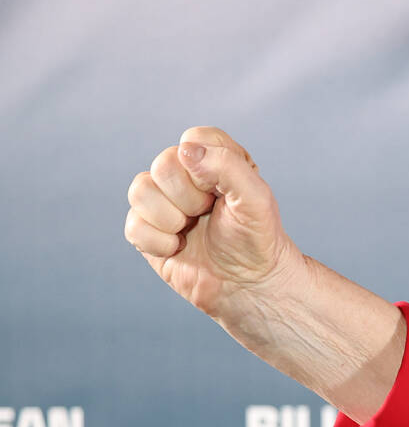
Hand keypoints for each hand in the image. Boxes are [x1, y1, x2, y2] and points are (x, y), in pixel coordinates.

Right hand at [124, 127, 306, 324]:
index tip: (223, 192)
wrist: (249, 287)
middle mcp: (185, 176)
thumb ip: (227, 166)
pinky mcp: (147, 230)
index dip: (205, 167)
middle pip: (163, 165)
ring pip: (140, 191)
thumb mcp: (256, 199)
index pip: (193, 139)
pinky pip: (133, 225)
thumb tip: (185, 150)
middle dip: (190, 198)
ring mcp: (163, 202)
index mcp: (214, 160)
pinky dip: (159, 243)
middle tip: (209, 215)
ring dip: (171, 219)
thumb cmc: (257, 240)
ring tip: (192, 231)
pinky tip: (178, 248)